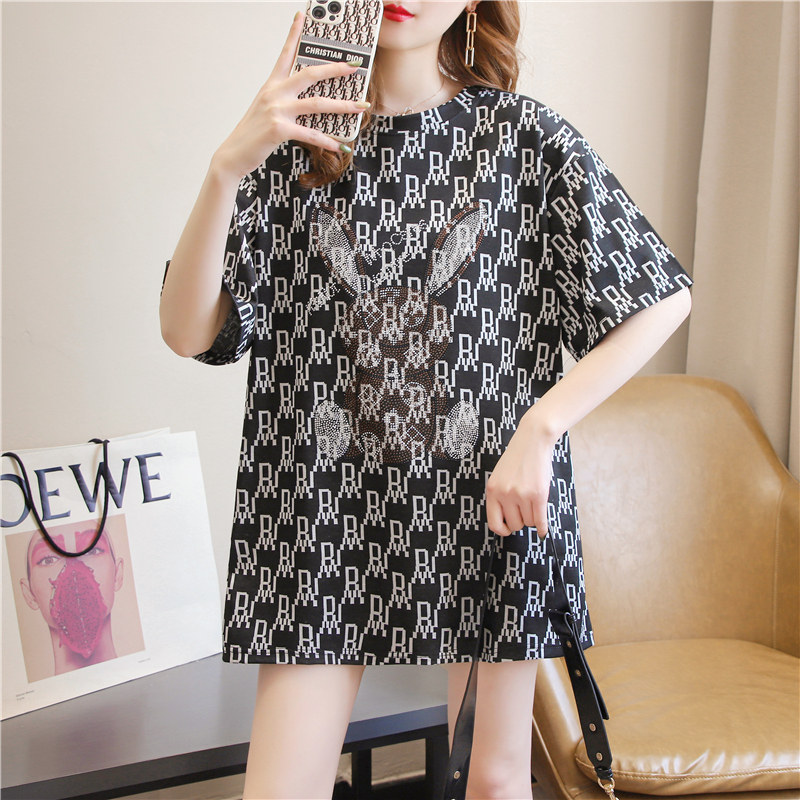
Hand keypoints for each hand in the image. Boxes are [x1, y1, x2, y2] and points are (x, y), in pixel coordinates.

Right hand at [213, 11, 366, 180]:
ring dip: (342, 105)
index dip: (294, 34)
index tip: (302, 16)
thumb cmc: (253, 133)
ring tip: (360, 106)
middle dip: (335, 69)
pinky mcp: (280, 129)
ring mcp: (277, 110)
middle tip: (354, 65)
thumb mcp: (267, 109)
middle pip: (310, 74)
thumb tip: (311, 103)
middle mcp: (275, 93)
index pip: (285, 54)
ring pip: (317, 103)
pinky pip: (311, 134)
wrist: (234, 153)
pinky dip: (328, 141)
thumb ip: (285, 101)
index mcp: (272, 85)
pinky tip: (340, 145)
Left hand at [485, 412, 557, 538]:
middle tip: (525, 510)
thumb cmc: (518, 459)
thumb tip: (505, 523)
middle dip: (521, 520)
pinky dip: (542, 529)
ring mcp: (521, 495)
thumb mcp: (500, 477)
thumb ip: (500, 497)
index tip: (508, 529)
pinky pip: (540, 520)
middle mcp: (505, 494)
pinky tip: (543, 531)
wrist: (533, 440)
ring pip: (529, 522)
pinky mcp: (538, 494)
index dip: (502, 530)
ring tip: (533, 503)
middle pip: (515, 524)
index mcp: (492, 490)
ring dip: (532, 517)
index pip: (494, 523)